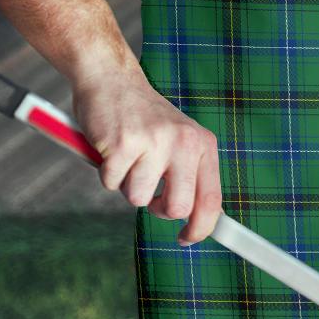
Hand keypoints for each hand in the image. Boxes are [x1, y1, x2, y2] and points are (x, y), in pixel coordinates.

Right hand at [72, 68, 221, 245]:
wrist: (111, 78)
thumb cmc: (144, 118)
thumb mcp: (179, 140)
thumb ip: (190, 175)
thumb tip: (199, 220)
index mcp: (202, 144)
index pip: (212, 199)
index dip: (201, 228)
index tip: (188, 239)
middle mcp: (184, 142)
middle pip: (178, 208)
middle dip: (158, 209)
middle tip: (149, 192)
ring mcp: (154, 142)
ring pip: (138, 198)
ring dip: (127, 184)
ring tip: (128, 157)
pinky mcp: (123, 144)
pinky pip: (111, 183)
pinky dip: (106, 172)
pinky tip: (111, 148)